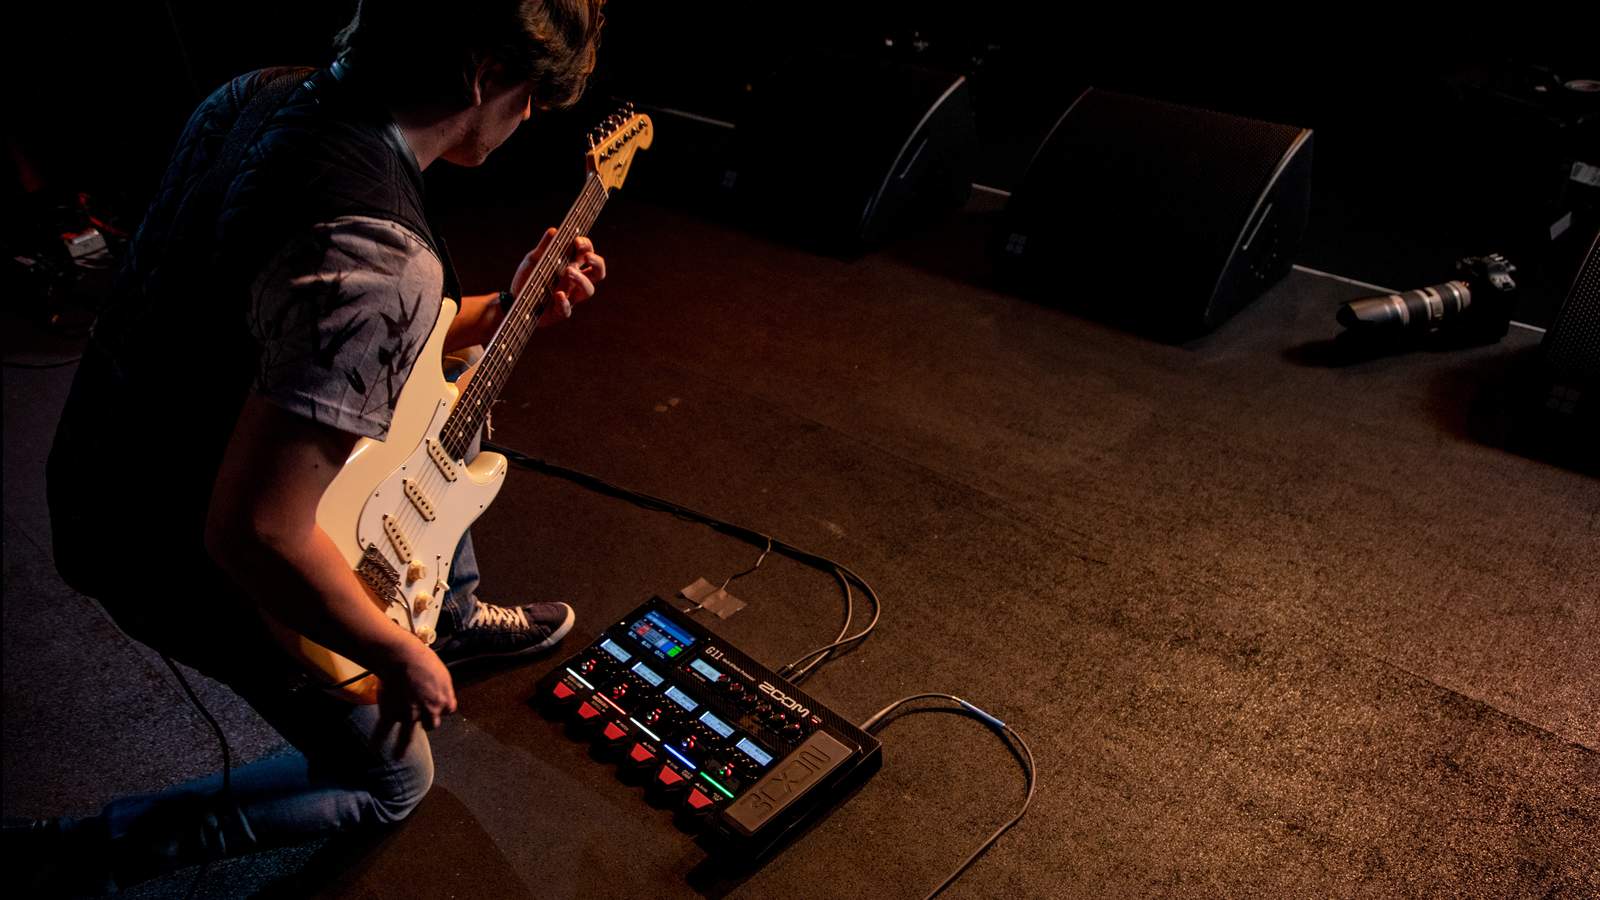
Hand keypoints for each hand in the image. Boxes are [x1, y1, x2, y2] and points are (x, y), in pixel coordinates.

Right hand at [374, 639, 456, 756]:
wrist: (403, 658)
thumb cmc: (423, 660)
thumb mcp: (442, 673)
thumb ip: (443, 686)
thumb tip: (442, 690)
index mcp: (444, 701)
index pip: (447, 710)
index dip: (440, 706)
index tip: (435, 703)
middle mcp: (428, 712)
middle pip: (432, 725)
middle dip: (426, 722)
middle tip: (420, 719)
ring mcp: (409, 715)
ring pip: (408, 736)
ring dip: (402, 747)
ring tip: (398, 756)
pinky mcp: (391, 713)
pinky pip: (384, 730)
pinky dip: (377, 739)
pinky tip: (374, 748)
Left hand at [509, 227, 606, 325]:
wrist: (514, 300)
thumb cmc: (529, 278)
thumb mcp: (534, 259)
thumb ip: (544, 247)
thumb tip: (554, 230)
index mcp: (571, 265)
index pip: (588, 253)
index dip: (587, 246)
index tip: (577, 241)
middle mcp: (574, 281)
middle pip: (598, 272)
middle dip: (597, 262)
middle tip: (586, 256)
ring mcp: (569, 297)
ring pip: (589, 291)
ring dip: (582, 280)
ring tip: (568, 271)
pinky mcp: (559, 312)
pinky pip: (567, 310)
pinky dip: (564, 302)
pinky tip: (558, 294)